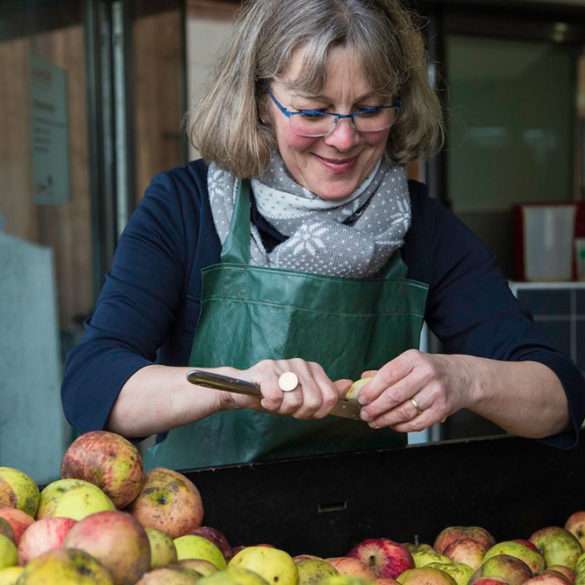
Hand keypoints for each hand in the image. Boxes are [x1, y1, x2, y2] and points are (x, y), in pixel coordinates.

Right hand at [229, 358, 351, 418]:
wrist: (241, 390)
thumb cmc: (274, 394)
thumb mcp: (303, 396)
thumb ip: (326, 391)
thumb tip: (348, 385)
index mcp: (313, 369)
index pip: (330, 398)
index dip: (318, 412)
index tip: (304, 411)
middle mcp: (301, 364)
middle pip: (314, 402)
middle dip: (299, 412)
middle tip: (286, 408)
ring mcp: (284, 365)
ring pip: (294, 401)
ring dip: (282, 409)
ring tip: (275, 402)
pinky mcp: (266, 370)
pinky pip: (276, 398)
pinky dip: (269, 405)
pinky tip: (264, 399)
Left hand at [356, 350, 472, 431]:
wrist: (463, 377)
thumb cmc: (432, 370)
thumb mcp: (410, 363)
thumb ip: (387, 372)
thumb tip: (363, 380)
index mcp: (413, 359)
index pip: (387, 374)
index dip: (371, 389)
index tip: (361, 399)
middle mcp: (426, 373)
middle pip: (394, 395)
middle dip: (376, 408)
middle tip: (365, 414)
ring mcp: (436, 392)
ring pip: (405, 411)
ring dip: (386, 420)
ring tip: (375, 422)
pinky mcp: (442, 408)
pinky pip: (418, 423)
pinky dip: (402, 427)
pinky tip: (393, 425)